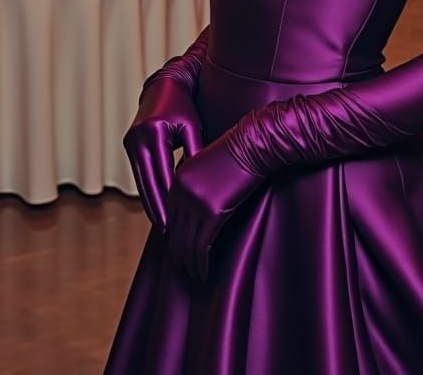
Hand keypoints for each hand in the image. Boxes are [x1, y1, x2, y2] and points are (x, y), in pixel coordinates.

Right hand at [123, 78, 202, 227]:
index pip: (162, 175)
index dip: (169, 201)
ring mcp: (130, 141)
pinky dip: (147, 190)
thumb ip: (195, 154)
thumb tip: (203, 185)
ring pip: (140, 181)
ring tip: (161, 225)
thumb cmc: (185, 106)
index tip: (178, 221)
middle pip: (147, 182)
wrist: (165, 85)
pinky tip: (155, 206)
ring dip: (150, 203)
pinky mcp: (129, 144)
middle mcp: (138, 138)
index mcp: (155, 133)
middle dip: (157, 209)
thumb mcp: (192, 128)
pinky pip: (138, 173)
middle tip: (168, 233)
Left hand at [166, 135, 261, 279]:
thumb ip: (196, 186)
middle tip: (185, 271)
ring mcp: (195, 202)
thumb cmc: (237, 155)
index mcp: (177, 181)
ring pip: (186, 244)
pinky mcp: (212, 212)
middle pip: (175, 234)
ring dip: (189, 264)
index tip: (180, 253)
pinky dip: (201, 263)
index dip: (174, 239)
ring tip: (195, 276)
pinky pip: (202, 246)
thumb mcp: (208, 168)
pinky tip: (205, 272)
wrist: (253, 145)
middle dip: (179, 256)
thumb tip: (194, 213)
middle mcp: (181, 192)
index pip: (169, 219)